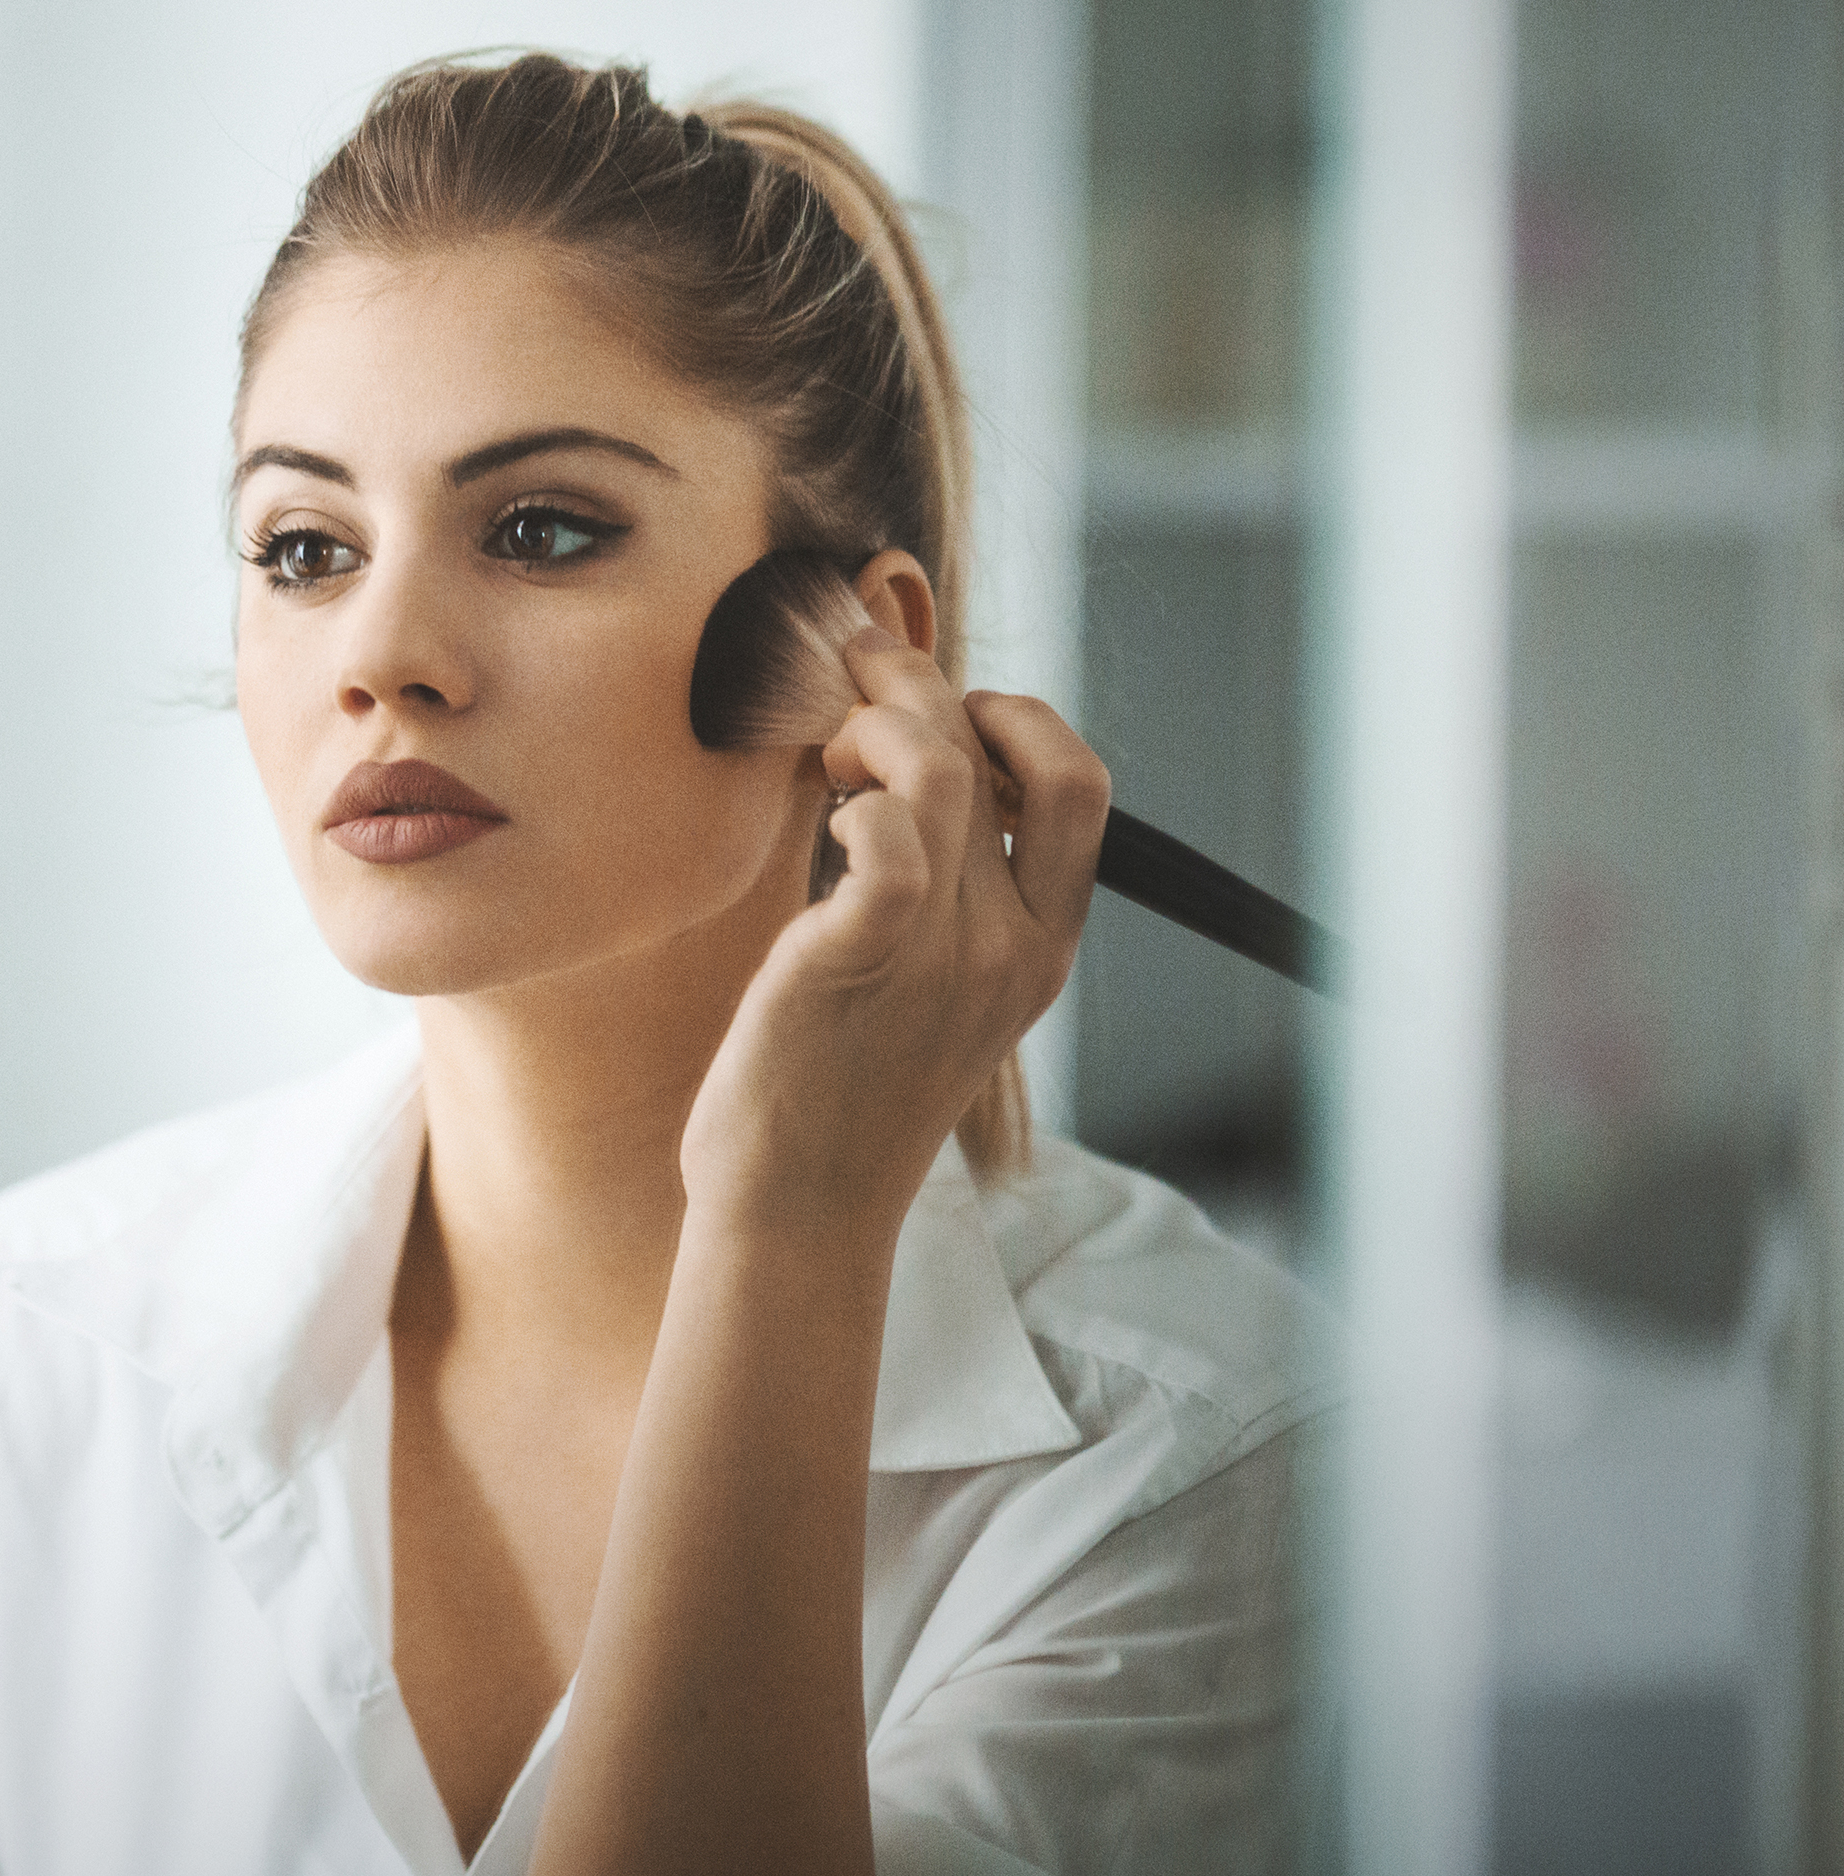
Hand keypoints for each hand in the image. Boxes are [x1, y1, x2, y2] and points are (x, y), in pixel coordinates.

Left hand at [678, 624, 1108, 1246]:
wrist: (801, 1212)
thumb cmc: (844, 1091)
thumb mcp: (936, 990)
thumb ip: (948, 897)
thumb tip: (911, 772)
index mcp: (1041, 948)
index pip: (1078, 784)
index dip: (1016, 717)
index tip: (941, 713)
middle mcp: (1008, 946)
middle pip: (995, 751)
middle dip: (921, 682)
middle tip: (855, 667)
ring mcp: (940, 954)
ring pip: (939, 768)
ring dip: (876, 721)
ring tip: (828, 750)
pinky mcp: (858, 960)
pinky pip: (887, 839)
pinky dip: (854, 802)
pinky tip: (824, 822)